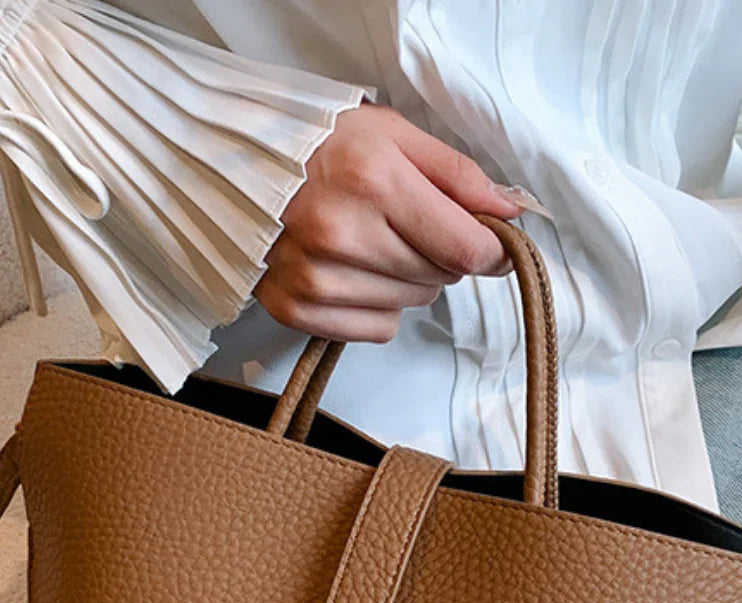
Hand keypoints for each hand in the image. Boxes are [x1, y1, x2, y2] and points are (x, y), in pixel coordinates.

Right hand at [254, 103, 522, 342]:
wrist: (232, 165)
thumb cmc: (317, 145)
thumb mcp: (392, 134)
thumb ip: (458, 174)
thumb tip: (509, 212)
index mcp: (374, 182)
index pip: (465, 248)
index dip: (492, 253)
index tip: (493, 247)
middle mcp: (342, 235)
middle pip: (439, 279)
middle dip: (439, 255)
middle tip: (406, 224)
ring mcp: (314, 278)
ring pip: (409, 306)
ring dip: (405, 281)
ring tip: (370, 243)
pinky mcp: (295, 307)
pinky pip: (376, 330)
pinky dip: (375, 308)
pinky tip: (351, 272)